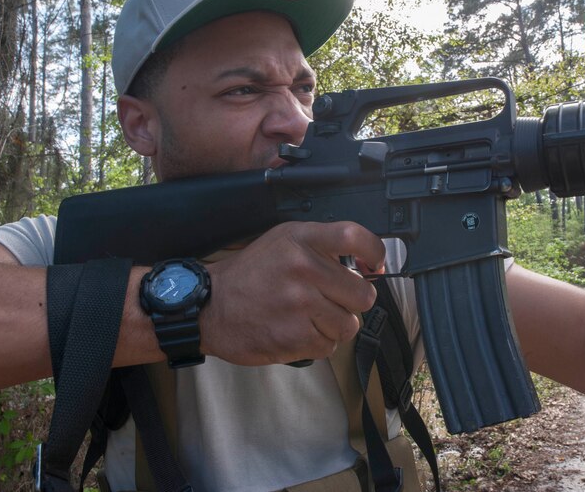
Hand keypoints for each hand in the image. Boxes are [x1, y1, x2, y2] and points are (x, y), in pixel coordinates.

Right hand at [199, 221, 384, 365]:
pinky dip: (317, 344)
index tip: (374, 266)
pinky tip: (297, 331)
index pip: (354, 237)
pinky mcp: (294, 336)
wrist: (209, 306)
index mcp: (301, 239)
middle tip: (330, 301)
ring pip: (349, 325)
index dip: (375, 252)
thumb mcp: (284, 242)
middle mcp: (302, 268)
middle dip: (350, 302)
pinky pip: (329, 346)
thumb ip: (322, 247)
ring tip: (308, 318)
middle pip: (362, 294)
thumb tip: (366, 266)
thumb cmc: (251, 275)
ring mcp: (299, 304)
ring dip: (333, 326)